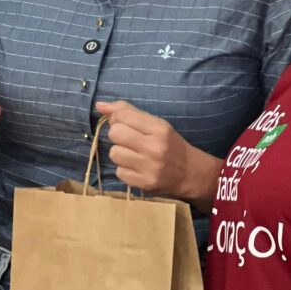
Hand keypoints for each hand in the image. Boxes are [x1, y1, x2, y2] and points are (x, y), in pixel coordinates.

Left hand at [95, 100, 219, 209]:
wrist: (191, 173)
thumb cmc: (170, 144)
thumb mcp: (155, 123)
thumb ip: (128, 111)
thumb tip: (99, 105)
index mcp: (159, 128)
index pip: (123, 116)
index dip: (117, 118)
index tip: (125, 124)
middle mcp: (154, 148)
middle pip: (115, 133)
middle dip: (118, 135)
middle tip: (128, 139)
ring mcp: (149, 168)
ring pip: (114, 154)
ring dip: (120, 153)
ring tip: (132, 154)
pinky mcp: (144, 184)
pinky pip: (119, 172)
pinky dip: (125, 169)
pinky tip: (137, 168)